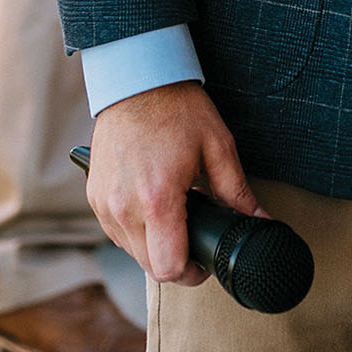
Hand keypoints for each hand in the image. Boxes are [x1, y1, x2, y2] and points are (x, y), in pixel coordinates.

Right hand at [88, 81, 262, 284]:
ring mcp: (104, 204)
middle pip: (150, 266)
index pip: (169, 267)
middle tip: (196, 237)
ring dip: (154, 245)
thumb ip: (237, 192)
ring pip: (131, 252)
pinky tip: (153, 205)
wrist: (136, 78)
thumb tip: (259, 220)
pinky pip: (116, 232)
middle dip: (176, 260)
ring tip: (176, 213)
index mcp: (157, 199)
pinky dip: (136, 230)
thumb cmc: (177, 108)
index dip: (192, 272)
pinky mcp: (93, 197)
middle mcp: (124, 207)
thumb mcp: (217, 146)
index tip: (204, 260)